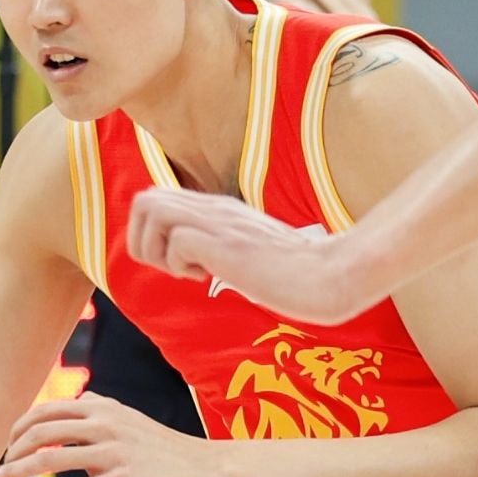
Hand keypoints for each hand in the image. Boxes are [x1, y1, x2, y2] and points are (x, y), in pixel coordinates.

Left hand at [0, 395, 223, 476]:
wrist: (206, 469)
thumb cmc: (166, 450)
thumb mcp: (130, 420)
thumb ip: (101, 412)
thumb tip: (77, 406)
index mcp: (103, 406)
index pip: (47, 410)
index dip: (19, 428)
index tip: (6, 446)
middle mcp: (104, 423)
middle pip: (41, 431)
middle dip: (10, 450)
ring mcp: (113, 451)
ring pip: (49, 459)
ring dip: (13, 472)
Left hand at [126, 187, 382, 323]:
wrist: (334, 276)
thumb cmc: (300, 275)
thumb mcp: (253, 254)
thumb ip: (227, 249)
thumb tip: (204, 262)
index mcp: (221, 212)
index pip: (156, 200)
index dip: (152, 235)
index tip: (180, 263)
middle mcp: (216, 210)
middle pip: (143, 200)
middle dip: (144, 240)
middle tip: (176, 267)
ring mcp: (221, 224)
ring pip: (151, 212)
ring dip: (158, 250)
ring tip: (191, 272)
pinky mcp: (227, 245)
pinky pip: (176, 242)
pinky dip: (181, 265)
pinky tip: (210, 277)